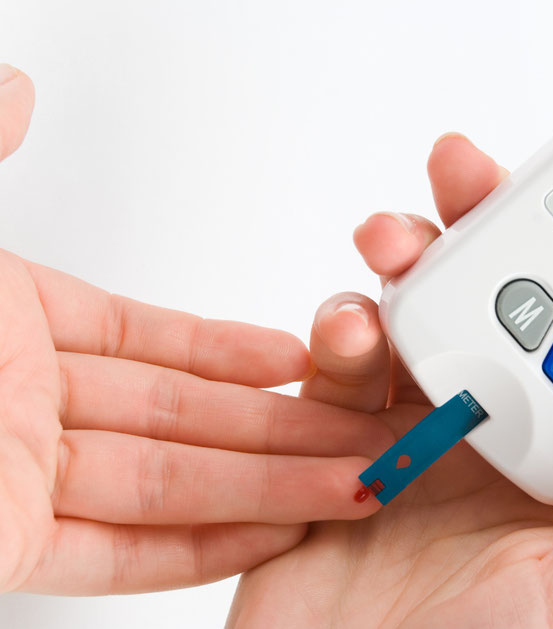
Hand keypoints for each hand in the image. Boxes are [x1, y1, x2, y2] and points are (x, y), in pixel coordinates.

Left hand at [0, 65, 384, 594]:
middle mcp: (10, 403)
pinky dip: (197, 547)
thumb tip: (12, 87)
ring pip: (167, 486)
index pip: (147, 337)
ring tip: (348, 483)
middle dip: (281, 427)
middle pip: (180, 417)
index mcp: (0, 323)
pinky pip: (118, 551)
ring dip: (264, 490)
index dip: (231, 350)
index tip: (300, 357)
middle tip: (362, 429)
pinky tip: (266, 532)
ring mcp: (7, 481)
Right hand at [227, 134, 552, 627]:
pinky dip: (337, 329)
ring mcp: (417, 429)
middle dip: (482, 228)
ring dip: (405, 262)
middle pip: (500, 303)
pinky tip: (346, 335)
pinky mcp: (339, 435)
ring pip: (417, 311)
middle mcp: (498, 433)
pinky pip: (338, 360)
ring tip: (393, 248)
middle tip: (466, 176)